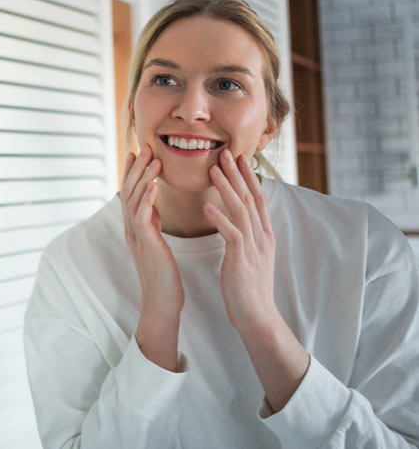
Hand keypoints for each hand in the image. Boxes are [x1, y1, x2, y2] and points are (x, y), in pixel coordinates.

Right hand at [121, 145, 183, 370]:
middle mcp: (131, 227)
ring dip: (143, 177)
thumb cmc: (163, 275)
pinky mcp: (145, 242)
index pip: (131, 192)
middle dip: (136, 167)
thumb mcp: (156, 242)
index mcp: (135, 226)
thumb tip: (151, 205)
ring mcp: (136, 234)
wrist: (162, 301)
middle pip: (129, 189)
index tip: (138, 151)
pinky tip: (155, 184)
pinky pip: (143, 215)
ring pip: (134, 198)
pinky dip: (148, 197)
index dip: (133, 171)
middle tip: (144, 146)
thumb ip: (151, 222)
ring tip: (152, 158)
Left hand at [204, 149, 309, 411]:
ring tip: (213, 171)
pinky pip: (232, 234)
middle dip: (238, 174)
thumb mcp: (250, 256)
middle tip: (226, 153)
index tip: (238, 157)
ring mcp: (254, 248)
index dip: (248, 177)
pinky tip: (207, 205)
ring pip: (242, 210)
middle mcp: (262, 237)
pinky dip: (220, 217)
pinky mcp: (242, 260)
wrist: (256, 316)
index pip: (257, 199)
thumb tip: (239, 220)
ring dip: (227, 189)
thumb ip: (246, 236)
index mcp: (263, 235)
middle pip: (250, 198)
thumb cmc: (247, 287)